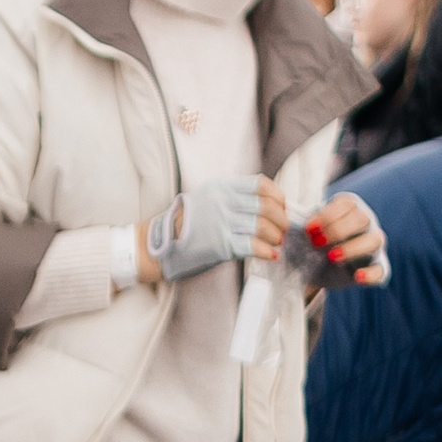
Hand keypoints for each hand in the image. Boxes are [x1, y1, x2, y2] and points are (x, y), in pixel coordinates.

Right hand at [146, 175, 281, 280]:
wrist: (158, 246)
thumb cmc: (185, 226)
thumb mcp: (207, 199)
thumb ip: (233, 198)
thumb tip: (269, 207)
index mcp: (221, 187)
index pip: (261, 185)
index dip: (279, 197)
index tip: (283, 207)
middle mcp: (223, 202)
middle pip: (267, 207)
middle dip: (282, 220)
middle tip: (284, 230)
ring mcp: (222, 223)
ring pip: (264, 227)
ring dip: (276, 237)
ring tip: (276, 244)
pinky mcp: (221, 245)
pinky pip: (254, 246)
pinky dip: (267, 252)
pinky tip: (270, 255)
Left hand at [302, 192, 389, 285]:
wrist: (315, 270)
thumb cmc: (308, 244)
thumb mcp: (300, 232)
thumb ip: (294, 220)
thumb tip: (281, 207)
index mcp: (349, 210)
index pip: (348, 203)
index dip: (328, 215)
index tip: (308, 229)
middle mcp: (365, 224)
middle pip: (362, 218)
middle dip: (338, 230)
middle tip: (315, 243)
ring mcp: (372, 246)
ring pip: (375, 240)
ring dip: (353, 248)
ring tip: (332, 257)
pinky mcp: (375, 267)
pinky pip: (381, 269)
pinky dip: (372, 274)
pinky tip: (358, 277)